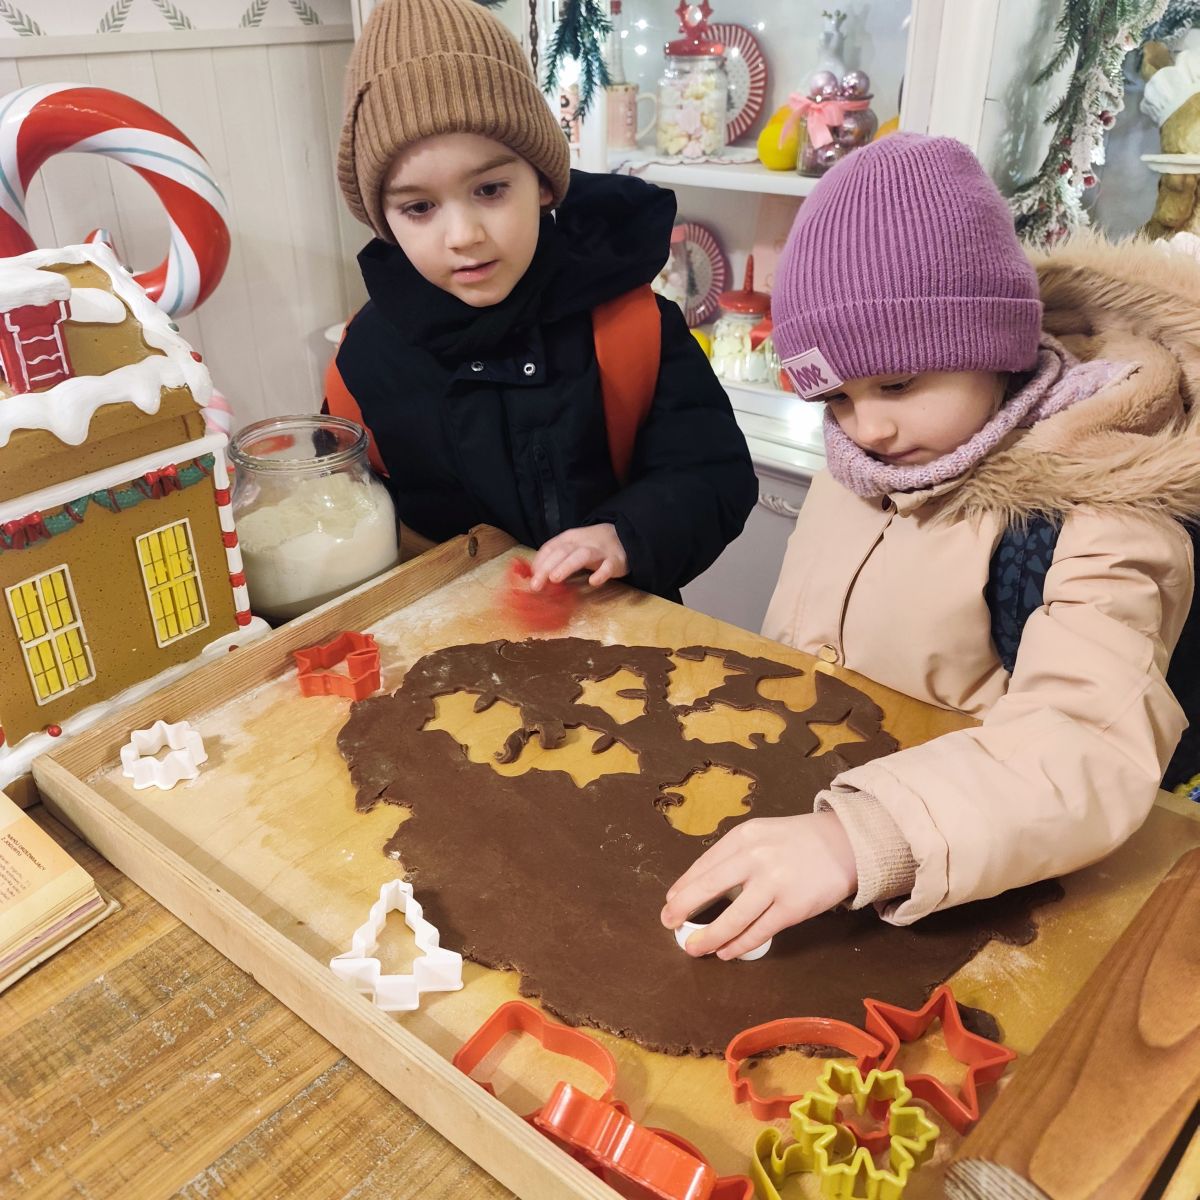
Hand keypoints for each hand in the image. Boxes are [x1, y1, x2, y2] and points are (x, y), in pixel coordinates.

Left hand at [530, 523, 628, 589]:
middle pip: (562, 552)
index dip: (539, 562)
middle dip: (547, 567)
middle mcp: (582, 542)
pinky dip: (601, 574)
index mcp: (570, 538)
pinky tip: (593, 582)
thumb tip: (536, 575)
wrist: (624, 536)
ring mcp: (600, 551)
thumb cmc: (592, 546)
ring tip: (554, 579)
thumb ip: (556, 558)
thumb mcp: (572, 546)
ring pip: (582, 556)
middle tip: (535, 585)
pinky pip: (608, 566)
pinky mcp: (616, 560)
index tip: (530, 578)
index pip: (550, 547)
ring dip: (567, 566)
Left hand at [660, 812, 857, 959]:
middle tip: (668, 924)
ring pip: (732, 918)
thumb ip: (733, 856)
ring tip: (693, 948)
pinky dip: (738, 945)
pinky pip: (758, 932)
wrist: (845, 844)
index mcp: (744, 836)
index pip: (704, 865)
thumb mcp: (760, 835)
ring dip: (708, 936)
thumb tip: (699, 887)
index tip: (670, 902)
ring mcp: (775, 883)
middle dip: (683, 909)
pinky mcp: (793, 908)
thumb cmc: (796, 842)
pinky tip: (725, 952)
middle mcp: (755, 857)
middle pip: (709, 888)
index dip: (683, 887)